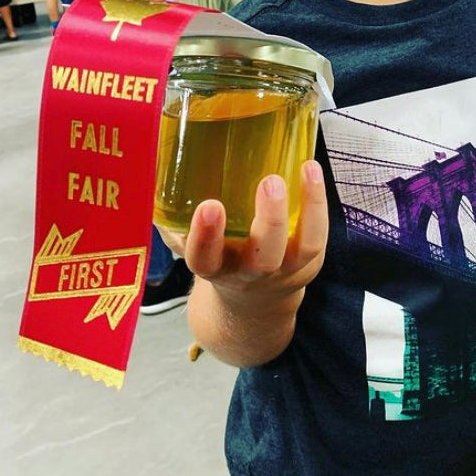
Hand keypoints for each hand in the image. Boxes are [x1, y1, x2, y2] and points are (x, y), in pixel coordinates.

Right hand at [159, 161, 327, 309]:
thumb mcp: (194, 244)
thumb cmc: (219, 259)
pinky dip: (319, 202)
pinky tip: (312, 169)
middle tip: (269, 181)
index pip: (205, 259)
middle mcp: (250, 274)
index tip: (209, 206)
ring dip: (308, 207)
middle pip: (262, 258)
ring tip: (307, 167)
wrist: (252, 308)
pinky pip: (318, 235)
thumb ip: (175, 218)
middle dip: (269, 220)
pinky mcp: (308, 261)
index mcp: (215, 269)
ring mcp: (284, 269)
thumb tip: (157, 167)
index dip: (207, 236)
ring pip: (301, 247)